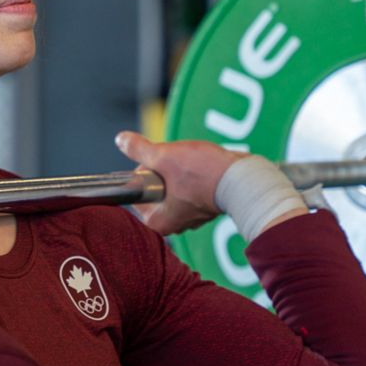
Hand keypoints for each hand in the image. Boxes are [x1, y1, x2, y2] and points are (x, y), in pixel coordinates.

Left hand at [115, 131, 245, 236]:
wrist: (244, 179)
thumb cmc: (204, 174)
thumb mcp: (164, 156)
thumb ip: (139, 150)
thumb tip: (121, 140)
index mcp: (157, 222)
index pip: (138, 192)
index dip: (146, 171)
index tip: (160, 164)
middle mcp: (173, 225)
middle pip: (155, 188)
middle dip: (164, 170)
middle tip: (179, 164)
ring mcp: (191, 216)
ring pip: (173, 185)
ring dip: (180, 170)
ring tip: (194, 167)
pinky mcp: (205, 206)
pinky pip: (190, 186)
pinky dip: (195, 175)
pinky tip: (204, 170)